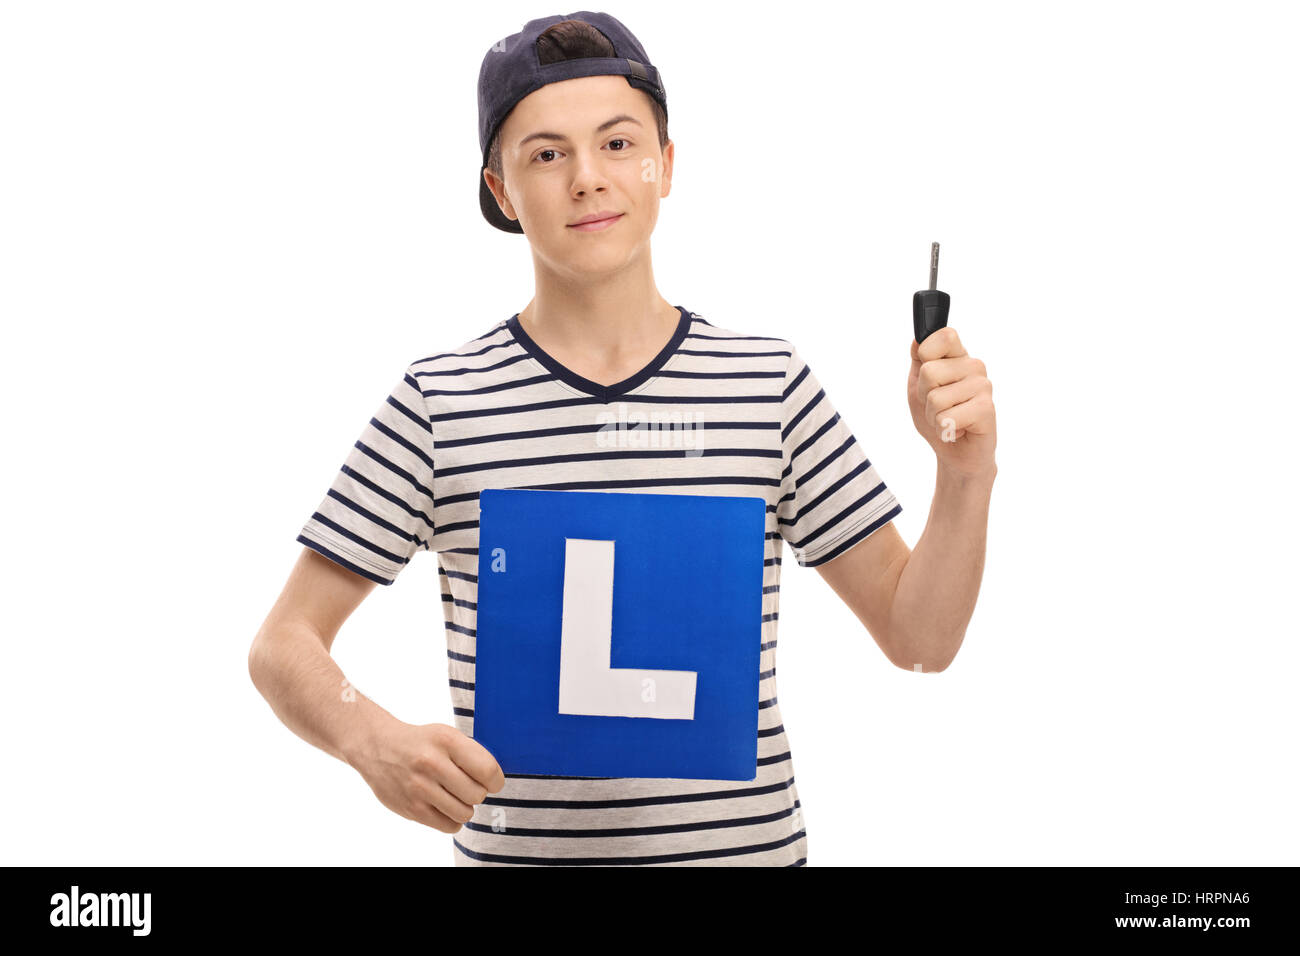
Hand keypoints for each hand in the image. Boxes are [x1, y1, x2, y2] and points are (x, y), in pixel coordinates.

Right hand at [348, 719, 505, 832]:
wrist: (379, 747)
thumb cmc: (422, 743)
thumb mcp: (447, 735)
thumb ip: (471, 754)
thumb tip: (497, 780)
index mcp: (446, 741)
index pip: (487, 770)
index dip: (496, 780)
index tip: (493, 781)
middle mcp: (433, 764)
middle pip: (477, 794)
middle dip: (478, 793)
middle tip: (467, 786)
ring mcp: (420, 788)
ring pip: (465, 813)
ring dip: (465, 807)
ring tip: (454, 796)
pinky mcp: (412, 809)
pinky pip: (449, 826)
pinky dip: (452, 819)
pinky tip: (444, 806)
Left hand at [907, 326, 996, 478]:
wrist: (955, 454)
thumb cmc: (938, 418)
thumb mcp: (918, 387)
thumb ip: (918, 362)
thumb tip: (917, 339)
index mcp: (958, 357)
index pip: (944, 335)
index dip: (926, 354)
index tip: (930, 377)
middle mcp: (974, 367)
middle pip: (929, 372)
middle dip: (924, 397)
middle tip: (939, 407)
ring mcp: (982, 386)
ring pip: (935, 398)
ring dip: (933, 417)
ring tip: (949, 419)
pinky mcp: (986, 409)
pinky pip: (947, 417)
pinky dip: (944, 430)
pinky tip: (958, 430)